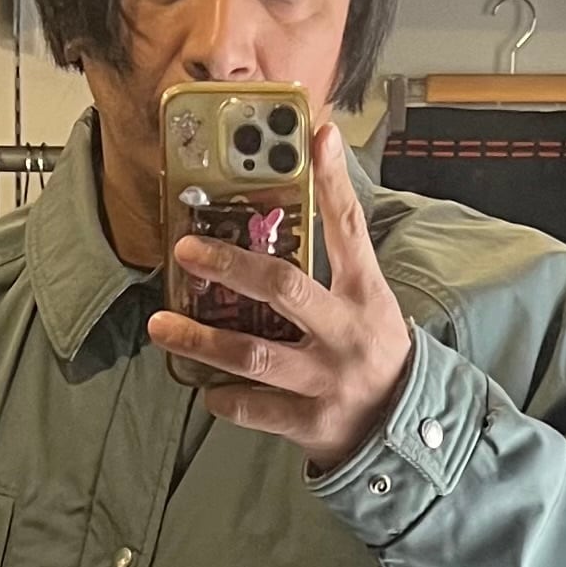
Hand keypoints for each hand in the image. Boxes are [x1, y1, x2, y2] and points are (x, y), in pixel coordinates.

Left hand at [148, 122, 414, 474]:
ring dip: (201, 340)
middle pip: (284, 288)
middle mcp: (347, 333)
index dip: (333, 181)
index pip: (349, 227)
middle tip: (185, 250)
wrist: (404, 430)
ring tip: (161, 325)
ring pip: (254, 354)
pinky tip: (206, 388)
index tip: (316, 137)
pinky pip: (253, 408)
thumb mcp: (367, 303)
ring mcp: (328, 380)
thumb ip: (335, 262)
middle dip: (229, 266)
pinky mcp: (310, 423)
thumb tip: (290, 206)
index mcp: (365, 295)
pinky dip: (223, 397)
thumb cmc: (373, 354)